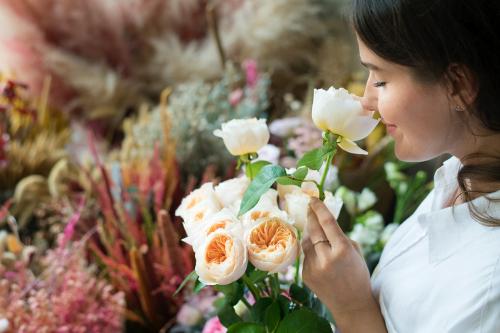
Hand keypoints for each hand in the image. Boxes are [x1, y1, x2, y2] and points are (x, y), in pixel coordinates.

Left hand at [302, 197, 383, 327]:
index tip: (313, 199)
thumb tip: (323, 222)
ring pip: (307, 242)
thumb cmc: (358, 276)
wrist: (352, 305)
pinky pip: (306, 256)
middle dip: (311, 216)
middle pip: (313, 229)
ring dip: (311, 235)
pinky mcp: (305, 275)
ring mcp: (314, 267)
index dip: (319, 208)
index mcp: (343, 250)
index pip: (327, 222)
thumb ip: (341, 237)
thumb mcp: (356, 253)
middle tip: (309, 207)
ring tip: (317, 234)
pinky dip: (311, 252)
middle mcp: (326, 257)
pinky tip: (320, 258)